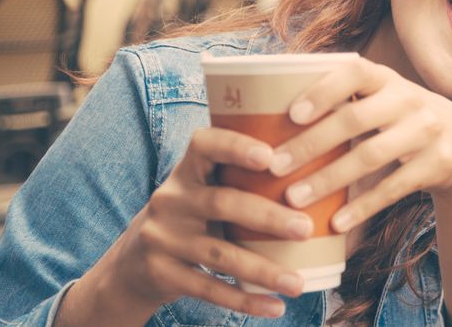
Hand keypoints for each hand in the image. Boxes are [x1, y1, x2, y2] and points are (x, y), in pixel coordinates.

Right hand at [95, 128, 311, 318]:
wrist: (131, 265)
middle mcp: (170, 199)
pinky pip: (208, 289)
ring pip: (219, 254)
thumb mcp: (202, 191)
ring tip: (299, 284)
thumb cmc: (192, 218)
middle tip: (306, 229)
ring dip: (263, 270)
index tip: (270, 155)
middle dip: (268, 216)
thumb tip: (320, 176)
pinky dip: (244, 300)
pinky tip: (274, 306)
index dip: (235, 146)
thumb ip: (240, 180)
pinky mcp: (160, 273)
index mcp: (187, 171)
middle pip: (222, 203)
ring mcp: (162, 238)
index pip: (205, 144)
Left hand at [268, 57, 451, 232]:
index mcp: (386, 79)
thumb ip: (341, 102)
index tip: (291, 114)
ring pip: (371, 156)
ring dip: (328, 179)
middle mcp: (409, 99)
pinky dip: (363, 206)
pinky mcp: (437, 163)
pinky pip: (394, 186)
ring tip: (294, 199)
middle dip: (311, 144)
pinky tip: (336, 223)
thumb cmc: (398, 120)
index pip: (354, 72)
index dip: (323, 90)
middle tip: (275, 167)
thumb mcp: (380, 100)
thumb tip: (265, 116)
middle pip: (355, 119)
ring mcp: (427, 131)